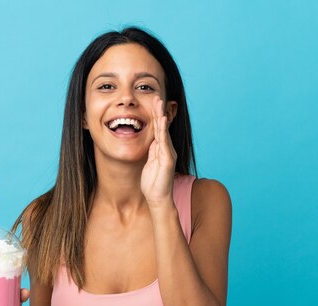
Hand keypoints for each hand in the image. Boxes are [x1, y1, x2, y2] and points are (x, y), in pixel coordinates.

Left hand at [141, 95, 176, 209]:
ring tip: (159, 102)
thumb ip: (150, 151)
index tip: (153, 102)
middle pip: (162, 126)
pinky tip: (161, 120)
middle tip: (157, 96)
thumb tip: (149, 140)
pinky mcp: (168, 159)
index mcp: (160, 149)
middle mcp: (166, 149)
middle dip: (159, 111)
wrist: (158, 198)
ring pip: (164, 131)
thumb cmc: (152, 183)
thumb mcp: (149, 162)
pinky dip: (163, 130)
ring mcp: (168, 153)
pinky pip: (164, 142)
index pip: (158, 128)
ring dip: (161, 116)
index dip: (155, 115)